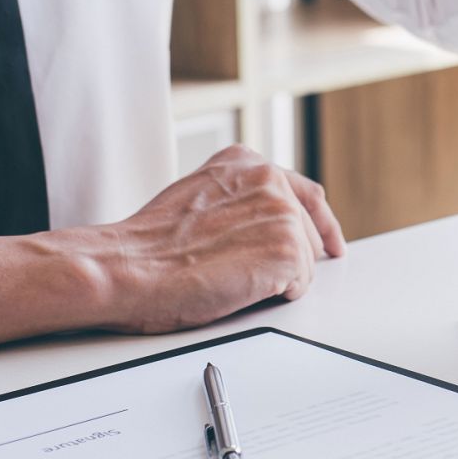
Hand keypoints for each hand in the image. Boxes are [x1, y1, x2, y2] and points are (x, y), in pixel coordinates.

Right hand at [0, 145, 345, 343]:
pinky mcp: (288, 249)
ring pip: (305, 261)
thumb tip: (261, 224)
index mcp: (244, 162)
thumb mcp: (196, 199)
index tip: (331, 244)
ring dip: (276, 278)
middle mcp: (268, 178)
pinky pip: (300, 285)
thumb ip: (236, 201)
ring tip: (231, 279)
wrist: (127, 269)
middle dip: (289, 258)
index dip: (321, 223)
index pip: (303, 191)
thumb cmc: (149, 247)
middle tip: (250, 275)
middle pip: (308, 231)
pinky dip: (275, 296)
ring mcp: (282, 212)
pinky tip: (241, 289)